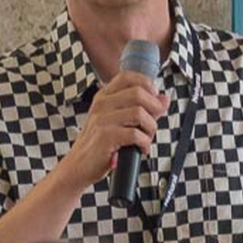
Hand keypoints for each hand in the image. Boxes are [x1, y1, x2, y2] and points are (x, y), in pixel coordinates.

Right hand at [63, 70, 168, 184]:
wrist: (78, 165)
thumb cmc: (100, 144)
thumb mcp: (119, 122)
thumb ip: (143, 109)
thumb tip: (164, 99)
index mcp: (104, 97)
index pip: (127, 77)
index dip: (146, 84)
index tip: (154, 99)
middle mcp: (101, 104)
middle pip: (138, 93)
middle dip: (154, 109)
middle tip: (153, 123)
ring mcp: (102, 120)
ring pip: (139, 113)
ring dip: (150, 128)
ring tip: (146, 138)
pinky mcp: (105, 137)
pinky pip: (135, 134)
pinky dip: (144, 143)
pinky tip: (141, 149)